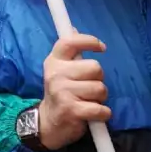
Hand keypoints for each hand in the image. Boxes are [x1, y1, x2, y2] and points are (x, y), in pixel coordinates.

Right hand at [38, 33, 110, 150]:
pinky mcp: (71, 110)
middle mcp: (55, 74)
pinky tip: (93, 115)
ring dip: (100, 98)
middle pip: (95, 68)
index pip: (70, 42)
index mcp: (53, 61)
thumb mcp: (59, 70)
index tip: (101, 48)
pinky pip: (100, 108)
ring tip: (88, 101)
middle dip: (98, 80)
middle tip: (88, 88)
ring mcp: (62, 92)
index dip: (89, 41)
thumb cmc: (60, 93)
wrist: (48, 123)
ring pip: (100, 88)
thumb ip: (69, 52)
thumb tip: (73, 28)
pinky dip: (102, 114)